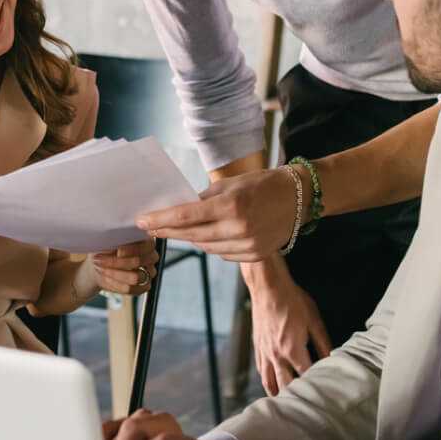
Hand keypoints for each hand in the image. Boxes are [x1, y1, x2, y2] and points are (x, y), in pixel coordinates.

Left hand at [91, 238, 159, 294]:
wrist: (99, 263)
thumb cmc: (105, 247)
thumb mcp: (108, 239)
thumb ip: (116, 238)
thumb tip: (116, 240)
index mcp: (147, 240)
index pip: (146, 245)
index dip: (131, 249)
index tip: (118, 252)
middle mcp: (151, 256)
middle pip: (139, 261)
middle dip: (116, 262)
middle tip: (99, 260)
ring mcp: (149, 272)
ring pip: (135, 277)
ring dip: (114, 273)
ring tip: (100, 268)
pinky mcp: (143, 286)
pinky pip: (131, 289)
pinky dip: (115, 284)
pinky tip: (106, 277)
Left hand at [136, 165, 306, 261]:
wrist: (298, 196)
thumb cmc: (261, 184)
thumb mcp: (229, 184)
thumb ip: (204, 200)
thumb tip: (178, 212)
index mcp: (230, 205)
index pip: (186, 216)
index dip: (160, 220)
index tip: (142, 221)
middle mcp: (238, 228)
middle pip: (192, 235)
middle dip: (170, 231)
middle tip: (152, 228)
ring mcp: (248, 245)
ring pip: (206, 247)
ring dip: (192, 238)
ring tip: (180, 229)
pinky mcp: (255, 255)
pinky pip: (223, 254)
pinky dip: (213, 245)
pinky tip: (211, 235)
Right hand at [248, 258, 331, 395]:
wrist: (268, 287)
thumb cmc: (292, 300)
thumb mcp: (313, 320)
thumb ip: (322, 342)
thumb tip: (332, 358)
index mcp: (293, 350)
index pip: (306, 376)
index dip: (315, 386)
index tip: (323, 396)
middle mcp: (277, 355)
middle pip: (286, 384)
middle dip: (295, 398)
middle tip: (303, 411)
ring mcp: (265, 352)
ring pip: (269, 381)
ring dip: (277, 394)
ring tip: (284, 406)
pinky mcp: (257, 346)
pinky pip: (261, 369)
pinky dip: (266, 380)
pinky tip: (270, 384)